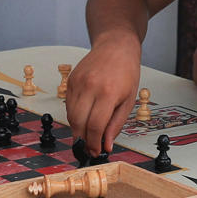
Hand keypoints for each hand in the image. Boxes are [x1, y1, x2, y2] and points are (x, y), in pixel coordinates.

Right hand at [64, 34, 141, 154]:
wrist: (115, 46)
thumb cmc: (126, 72)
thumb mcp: (128, 101)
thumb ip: (115, 125)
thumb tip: (106, 145)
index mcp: (108, 93)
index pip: (94, 126)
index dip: (93, 143)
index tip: (95, 152)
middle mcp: (90, 87)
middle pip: (79, 123)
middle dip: (82, 140)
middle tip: (88, 148)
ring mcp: (78, 82)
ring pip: (71, 115)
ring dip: (77, 129)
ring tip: (87, 135)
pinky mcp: (71, 80)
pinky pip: (68, 104)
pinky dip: (75, 115)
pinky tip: (84, 117)